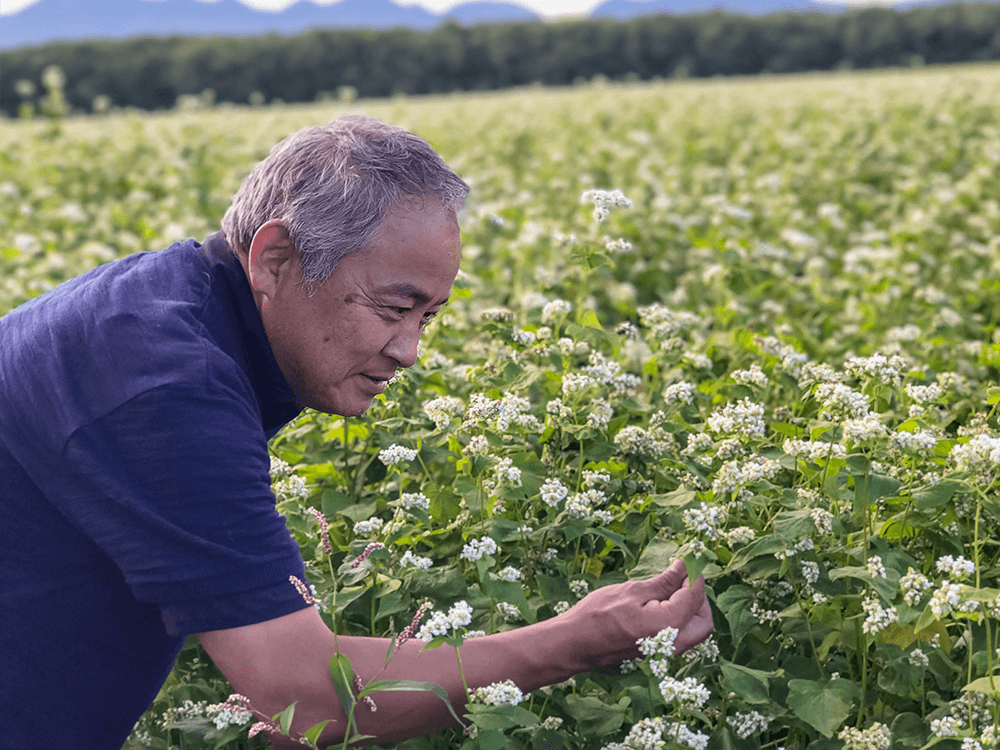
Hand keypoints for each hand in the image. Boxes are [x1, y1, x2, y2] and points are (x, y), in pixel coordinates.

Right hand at [557, 558, 713, 670]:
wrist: (574, 644)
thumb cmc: (598, 615)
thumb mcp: (633, 591)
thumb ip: (665, 582)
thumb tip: (684, 567)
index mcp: (670, 625)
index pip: (695, 597)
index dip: (694, 575)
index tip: (687, 559)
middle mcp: (673, 644)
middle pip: (703, 621)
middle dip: (698, 597)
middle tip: (682, 577)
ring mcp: (665, 654)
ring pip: (692, 631)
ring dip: (688, 609)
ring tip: (669, 588)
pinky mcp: (655, 655)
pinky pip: (678, 637)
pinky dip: (677, 619)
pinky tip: (659, 604)